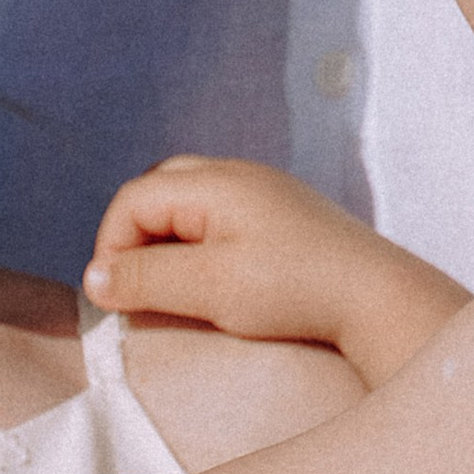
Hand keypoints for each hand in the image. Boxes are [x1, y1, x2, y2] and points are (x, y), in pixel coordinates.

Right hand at [85, 158, 462, 386]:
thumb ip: (147, 280)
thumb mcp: (210, 289)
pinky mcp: (285, 217)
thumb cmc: (295, 291)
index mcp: (216, 182)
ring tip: (174, 289)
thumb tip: (94, 279)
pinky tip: (217, 283)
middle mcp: (238, 175)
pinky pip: (223, 218)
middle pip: (158, 191)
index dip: (111, 248)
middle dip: (135, 238)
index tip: (116, 298)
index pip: (132, 200)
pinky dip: (201, 246)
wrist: (379, 298)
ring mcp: (265, 193)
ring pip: (190, 204)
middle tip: (139, 290)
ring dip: (168, 243)